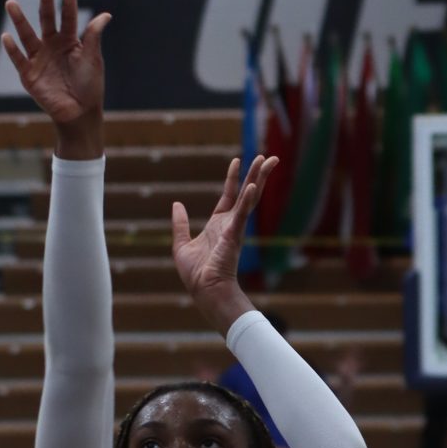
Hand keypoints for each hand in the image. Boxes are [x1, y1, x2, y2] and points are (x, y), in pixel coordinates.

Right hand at [1, 0, 110, 148]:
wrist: (79, 113)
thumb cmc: (90, 86)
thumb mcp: (93, 60)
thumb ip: (93, 37)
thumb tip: (105, 15)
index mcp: (70, 41)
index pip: (68, 17)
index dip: (68, 3)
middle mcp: (52, 46)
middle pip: (47, 19)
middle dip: (45, 1)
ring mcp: (39, 59)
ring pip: (27, 35)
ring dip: (19, 20)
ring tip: (10, 3)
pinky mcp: (29, 74)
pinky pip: (18, 59)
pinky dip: (11, 49)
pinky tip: (6, 37)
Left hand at [171, 154, 275, 334]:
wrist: (204, 290)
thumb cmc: (196, 273)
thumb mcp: (181, 244)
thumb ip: (180, 224)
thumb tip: (177, 204)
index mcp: (218, 224)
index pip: (229, 195)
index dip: (233, 178)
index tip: (237, 161)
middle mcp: (230, 223)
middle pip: (246, 192)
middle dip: (256, 174)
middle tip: (268, 157)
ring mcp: (235, 228)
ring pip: (250, 198)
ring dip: (259, 179)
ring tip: (269, 161)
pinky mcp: (234, 235)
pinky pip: (242, 214)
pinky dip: (247, 200)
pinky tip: (253, 185)